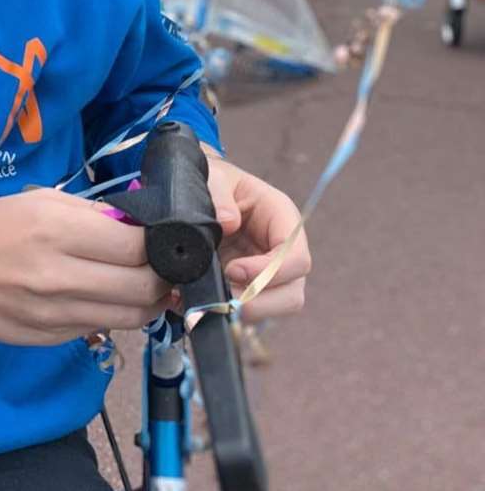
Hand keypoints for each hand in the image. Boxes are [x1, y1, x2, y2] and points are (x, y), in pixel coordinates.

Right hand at [0, 190, 173, 345]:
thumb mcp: (40, 201)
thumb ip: (93, 215)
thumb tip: (141, 225)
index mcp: (56, 230)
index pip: (136, 246)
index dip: (161, 244)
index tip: (166, 239)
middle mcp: (58, 275)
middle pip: (143, 288)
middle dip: (163, 277)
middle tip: (164, 266)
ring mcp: (54, 314)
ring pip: (131, 317)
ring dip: (149, 302)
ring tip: (146, 285)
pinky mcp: (49, 339)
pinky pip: (101, 329)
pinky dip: (115, 314)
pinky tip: (107, 297)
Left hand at [201, 148, 310, 321]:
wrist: (199, 190)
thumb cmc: (213, 180)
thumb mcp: (214, 176)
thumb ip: (219, 194)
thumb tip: (228, 222)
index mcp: (283, 219)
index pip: (296, 258)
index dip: (268, 272)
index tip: (233, 271)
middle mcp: (283, 251)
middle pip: (292, 294)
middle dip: (257, 302)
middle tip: (222, 297)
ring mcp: (268, 273)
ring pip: (272, 309)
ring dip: (241, 311)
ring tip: (207, 300)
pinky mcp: (248, 287)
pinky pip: (246, 311)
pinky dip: (223, 313)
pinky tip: (195, 302)